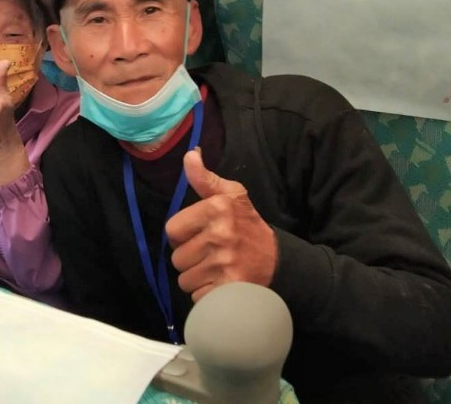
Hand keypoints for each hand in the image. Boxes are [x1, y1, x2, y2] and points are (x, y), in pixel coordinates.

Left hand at [166, 149, 276, 301]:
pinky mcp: (229, 288)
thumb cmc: (247, 225)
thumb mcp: (231, 196)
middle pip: (176, 258)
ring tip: (215, 269)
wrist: (279, 260)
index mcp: (217, 208)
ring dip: (196, 278)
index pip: (172, 230)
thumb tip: (189, 155)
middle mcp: (220, 235)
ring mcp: (225, 263)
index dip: (182, 235)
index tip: (198, 235)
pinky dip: (205, 294)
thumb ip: (204, 178)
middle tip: (210, 254)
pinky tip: (220, 283)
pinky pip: (197, 296)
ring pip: (184, 279)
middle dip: (189, 258)